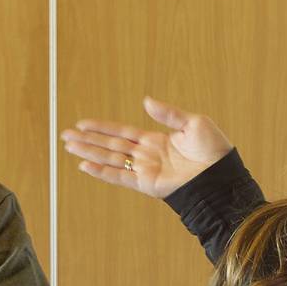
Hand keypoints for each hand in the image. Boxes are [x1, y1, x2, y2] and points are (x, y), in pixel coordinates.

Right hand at [61, 96, 232, 197]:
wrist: (221, 176)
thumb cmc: (213, 150)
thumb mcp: (192, 123)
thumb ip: (167, 114)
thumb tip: (146, 101)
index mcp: (154, 140)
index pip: (121, 132)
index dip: (101, 127)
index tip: (82, 123)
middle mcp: (145, 155)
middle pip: (109, 145)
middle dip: (87, 140)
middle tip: (65, 135)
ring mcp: (144, 170)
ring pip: (110, 159)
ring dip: (88, 152)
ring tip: (68, 146)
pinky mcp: (146, 184)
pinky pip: (119, 176)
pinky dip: (101, 172)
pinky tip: (85, 166)